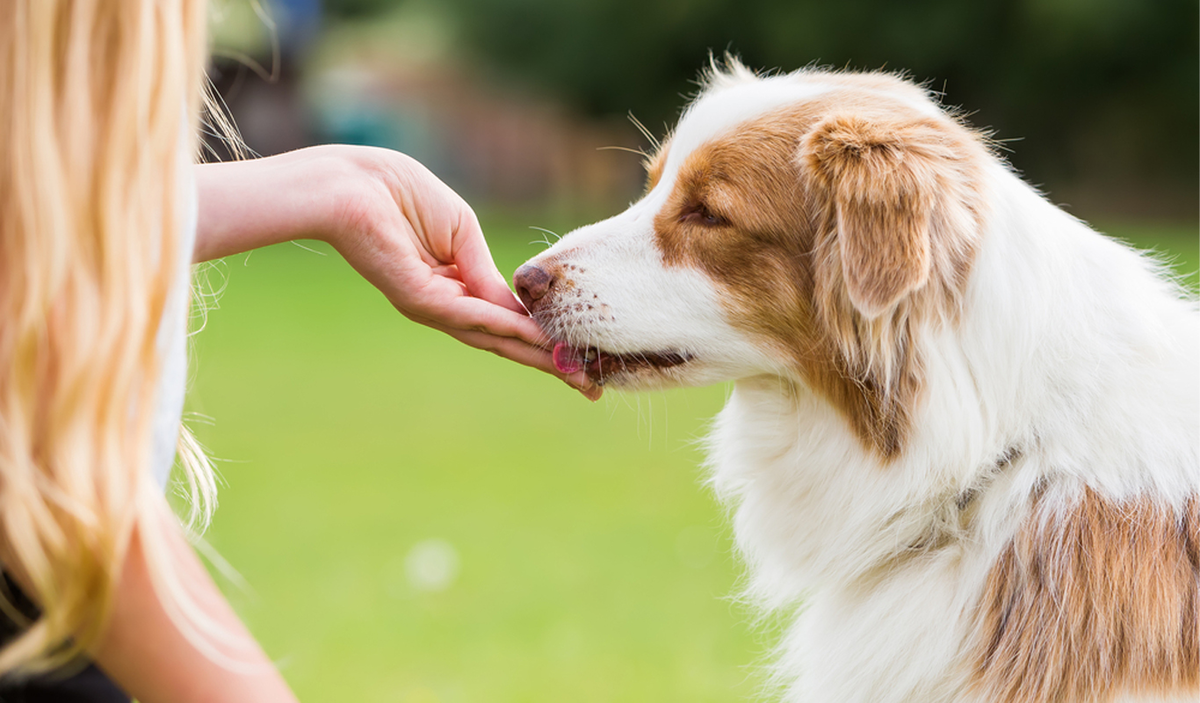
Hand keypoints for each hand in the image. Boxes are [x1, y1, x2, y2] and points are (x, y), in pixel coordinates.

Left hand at [194, 145, 600, 399]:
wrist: (351, 183)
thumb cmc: (399, 194)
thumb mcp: (461, 232)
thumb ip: (486, 270)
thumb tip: (517, 307)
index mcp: (454, 287)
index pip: (505, 322)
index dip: (543, 339)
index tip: (580, 358)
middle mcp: (444, 306)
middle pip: (503, 342)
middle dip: (548, 363)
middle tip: (589, 389)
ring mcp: (431, 306)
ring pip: (492, 338)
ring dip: (536, 355)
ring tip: (574, 372)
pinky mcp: (418, 299)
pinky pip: (470, 316)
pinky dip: (505, 327)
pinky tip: (535, 337)